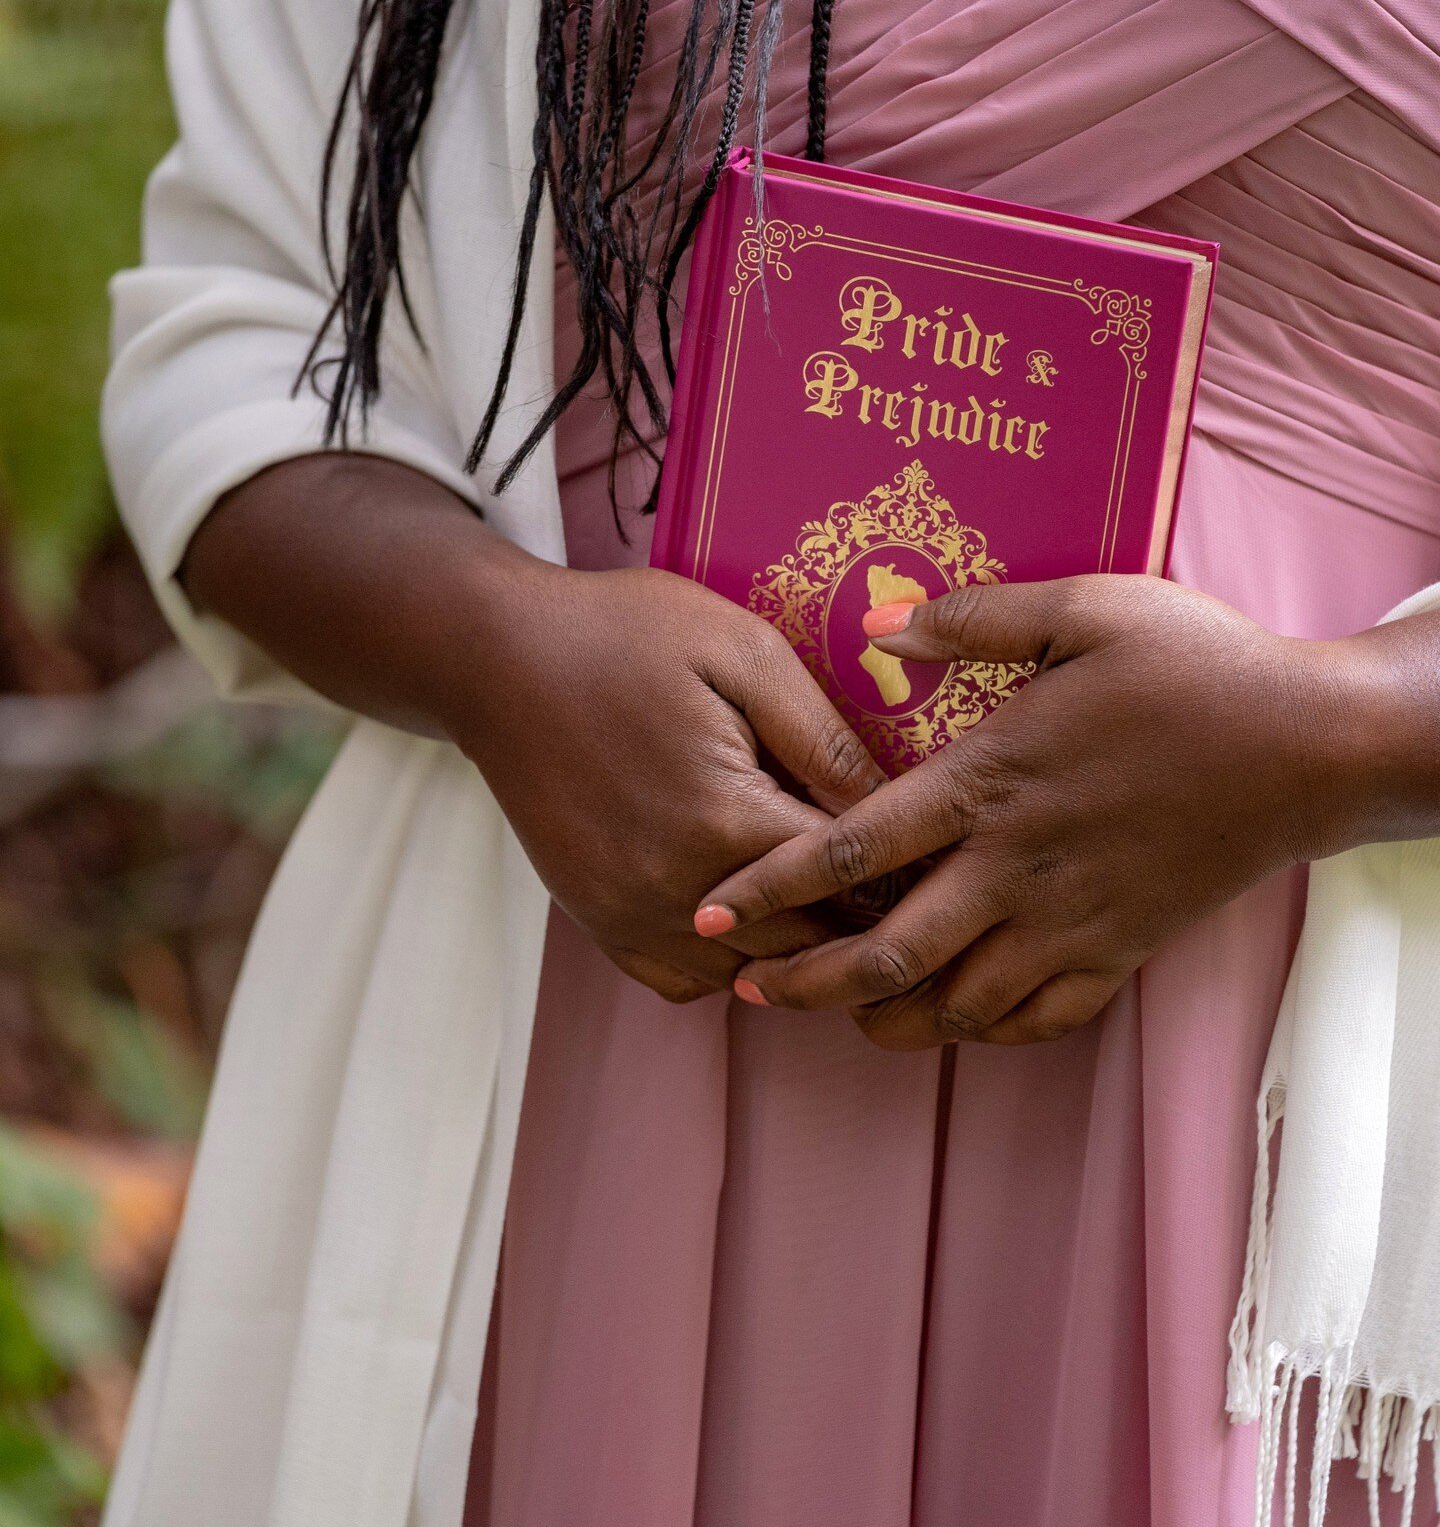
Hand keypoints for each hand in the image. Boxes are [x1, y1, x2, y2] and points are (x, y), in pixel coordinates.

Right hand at [180, 454, 882, 1007]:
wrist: (493, 657)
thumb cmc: (624, 635)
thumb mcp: (742, 652)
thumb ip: (824, 736)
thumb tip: (899, 806)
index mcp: (727, 819)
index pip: (855, 882)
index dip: (912, 869)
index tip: (950, 858)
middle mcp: (679, 891)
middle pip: (813, 944)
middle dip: (869, 919)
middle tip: (918, 894)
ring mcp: (631, 917)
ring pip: (755, 976)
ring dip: (803, 947)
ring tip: (843, 904)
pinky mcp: (598, 922)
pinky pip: (689, 980)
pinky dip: (732, 960)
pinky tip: (753, 909)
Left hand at [695, 575, 1393, 1046]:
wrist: (1312, 745)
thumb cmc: (1197, 668)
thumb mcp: (1086, 608)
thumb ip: (975, 619)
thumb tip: (880, 626)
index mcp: (991, 780)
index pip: (856, 846)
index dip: (774, 883)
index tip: (713, 913)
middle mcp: (1017, 866)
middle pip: (888, 952)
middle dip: (807, 982)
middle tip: (749, 993)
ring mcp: (1071, 919)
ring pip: (957, 1004)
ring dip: (887, 1018)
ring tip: (840, 1012)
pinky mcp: (1121, 950)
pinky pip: (1040, 1018)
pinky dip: (987, 1030)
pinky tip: (957, 1018)